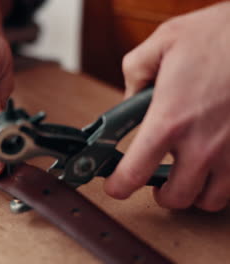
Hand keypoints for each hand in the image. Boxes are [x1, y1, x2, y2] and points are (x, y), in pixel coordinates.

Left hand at [105, 2, 229, 211]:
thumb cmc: (222, 33)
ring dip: (194, 193)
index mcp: (169, 119)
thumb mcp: (164, 41)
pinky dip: (222, 184)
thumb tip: (131, 95)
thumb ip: (136, 71)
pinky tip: (215, 166)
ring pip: (209, 200)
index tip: (116, 187)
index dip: (119, 187)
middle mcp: (201, 143)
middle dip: (161, 194)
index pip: (134, 172)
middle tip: (156, 182)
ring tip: (187, 177)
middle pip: (175, 197)